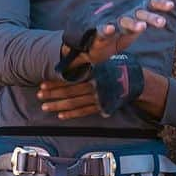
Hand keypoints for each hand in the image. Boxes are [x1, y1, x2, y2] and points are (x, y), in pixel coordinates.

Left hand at [38, 66, 169, 119]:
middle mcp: (94, 86)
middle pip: (69, 92)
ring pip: (74, 103)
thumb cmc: (118, 67)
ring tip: (45, 107)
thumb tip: (70, 60)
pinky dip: (72, 114)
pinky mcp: (101, 106)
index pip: (70, 79)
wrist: (136, 81)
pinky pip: (84, 112)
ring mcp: (97, 98)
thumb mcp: (103, 60)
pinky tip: (61, 115)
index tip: (42, 84)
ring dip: (58, 105)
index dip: (55, 82)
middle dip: (52, 95)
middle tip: (39, 96)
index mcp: (93, 73)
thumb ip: (88, 62)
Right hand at [59, 0, 174, 76]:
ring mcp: (112, 22)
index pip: (148, 4)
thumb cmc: (120, 27)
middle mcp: (125, 15)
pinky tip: (111, 29)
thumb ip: (152, 6)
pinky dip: (106, 29)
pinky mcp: (100, 32)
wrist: (95, 39)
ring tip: (142, 28)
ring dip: (132, 24)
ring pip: (124, 22)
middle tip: (162, 23)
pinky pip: (103, 30)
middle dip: (150, 18)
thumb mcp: (138, 18)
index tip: (171, 5)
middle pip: (139, 14)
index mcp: (135, 12)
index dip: (159, 4)